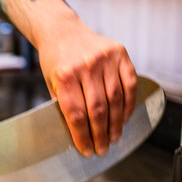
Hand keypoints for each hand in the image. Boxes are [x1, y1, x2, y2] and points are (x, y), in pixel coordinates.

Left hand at [39, 24, 136, 156]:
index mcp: (65, 75)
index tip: (87, 150)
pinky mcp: (120, 53)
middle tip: (103, 149)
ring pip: (116, 99)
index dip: (83, 136)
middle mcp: (85, 65)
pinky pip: (129, 84)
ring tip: (114, 137)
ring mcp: (105, 58)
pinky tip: (125, 118)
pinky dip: (129, 104)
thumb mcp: (51, 83)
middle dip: (101, 134)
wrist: (61, 30)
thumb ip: (64, 105)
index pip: (76, 114)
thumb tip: (80, 134)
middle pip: (98, 110)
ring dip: (116, 123)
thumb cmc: (55, 60)